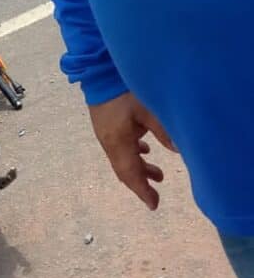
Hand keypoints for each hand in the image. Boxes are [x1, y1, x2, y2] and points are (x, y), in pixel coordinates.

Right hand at [88, 92, 177, 210]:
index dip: (142, 190)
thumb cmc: (124, 90)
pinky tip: (144, 149)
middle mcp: (108, 142)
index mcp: (117, 142)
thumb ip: (163, 131)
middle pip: (124, 169)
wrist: (99, 72)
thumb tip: (178, 151)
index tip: (154, 205)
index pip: (130, 173)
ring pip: (122, 158)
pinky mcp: (105, 124)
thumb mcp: (149, 110)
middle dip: (140, 183)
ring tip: (158, 174)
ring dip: (139, 168)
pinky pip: (119, 146)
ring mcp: (105, 133)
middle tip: (155, 195)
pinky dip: (133, 153)